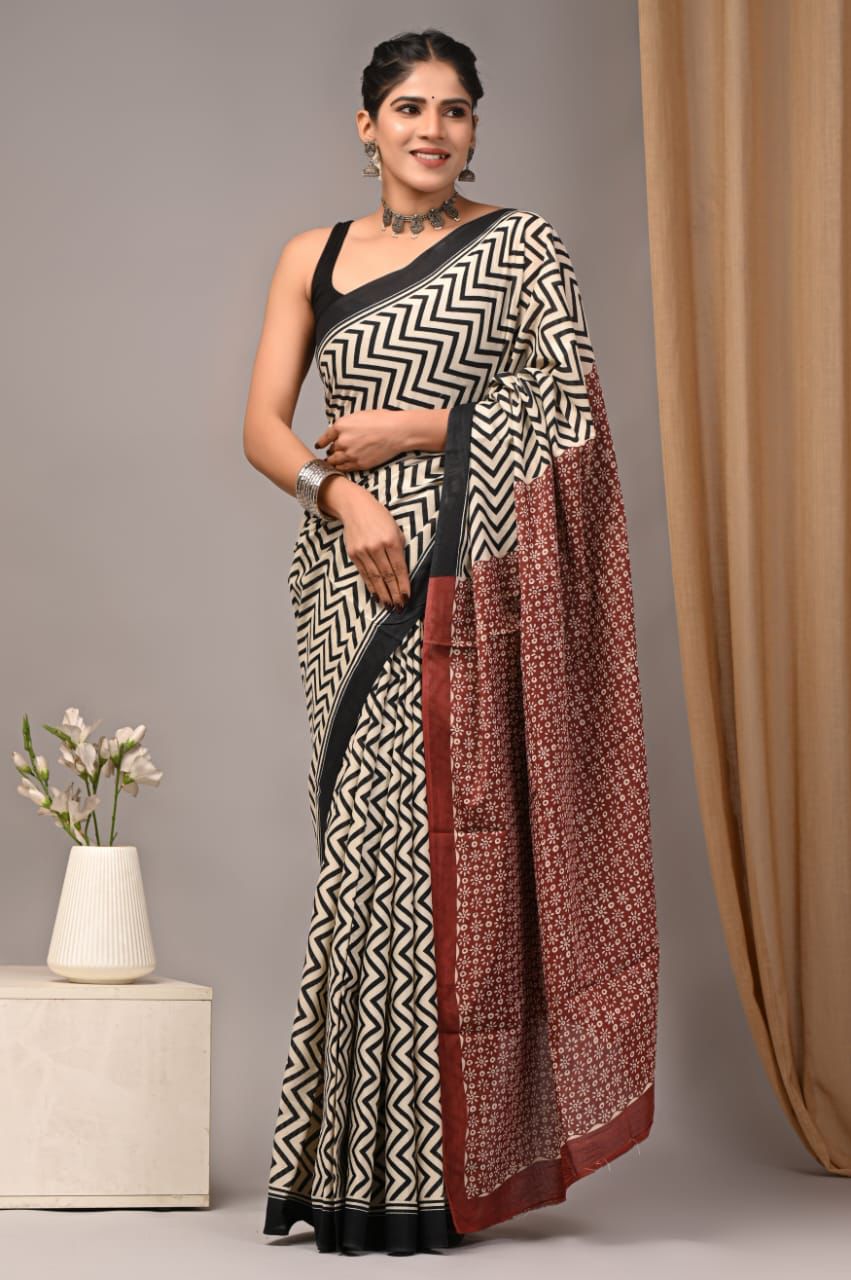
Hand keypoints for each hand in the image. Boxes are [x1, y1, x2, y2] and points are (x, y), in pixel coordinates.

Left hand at [315, 409, 405, 471]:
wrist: (396, 432)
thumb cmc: (382, 420)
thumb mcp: (359, 416)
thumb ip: (346, 425)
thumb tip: (340, 431)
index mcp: (341, 426)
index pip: (325, 437)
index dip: (321, 442)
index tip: (319, 445)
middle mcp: (342, 441)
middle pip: (330, 450)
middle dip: (330, 452)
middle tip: (329, 454)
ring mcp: (350, 454)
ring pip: (335, 462)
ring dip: (333, 462)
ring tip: (332, 463)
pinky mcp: (359, 464)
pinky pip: (345, 469)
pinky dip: (342, 468)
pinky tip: (341, 467)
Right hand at [339, 490, 410, 610]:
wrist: (355, 507)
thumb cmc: (380, 517)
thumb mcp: (396, 529)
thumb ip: (399, 548)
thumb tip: (402, 571)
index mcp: (391, 540)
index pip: (399, 568)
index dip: (403, 585)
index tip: (407, 598)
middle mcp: (377, 547)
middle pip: (387, 576)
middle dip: (394, 593)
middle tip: (399, 607)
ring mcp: (363, 551)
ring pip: (375, 578)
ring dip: (383, 594)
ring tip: (389, 606)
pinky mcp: (353, 554)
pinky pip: (364, 574)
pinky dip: (371, 587)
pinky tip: (376, 596)